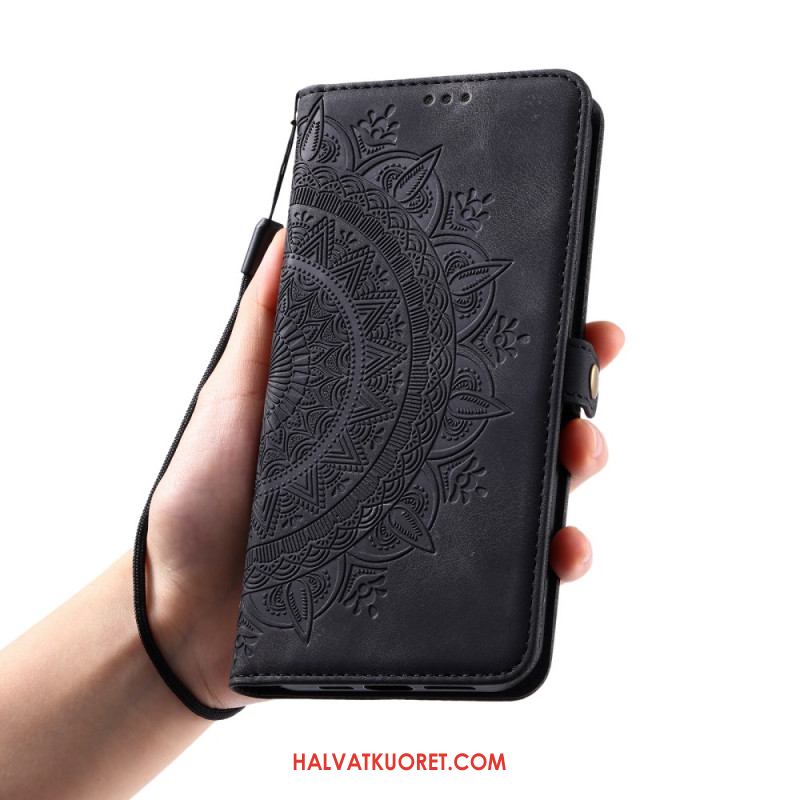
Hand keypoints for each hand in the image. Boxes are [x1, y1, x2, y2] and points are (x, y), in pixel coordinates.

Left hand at [146, 230, 623, 707]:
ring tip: (580, 452)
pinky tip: (562, 548)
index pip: (468, 359)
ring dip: (575, 464)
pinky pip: (514, 572)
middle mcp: (419, 457)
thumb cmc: (207, 495)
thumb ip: (264, 318)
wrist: (187, 606)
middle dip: (569, 391)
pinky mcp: (434, 581)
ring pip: (530, 488)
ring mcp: (432, 518)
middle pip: (516, 418)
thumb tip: (289, 231)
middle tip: (589, 372)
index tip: (570, 308)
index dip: (524, 333)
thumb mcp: (233, 391)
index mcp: (387, 408)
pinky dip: (553, 558)